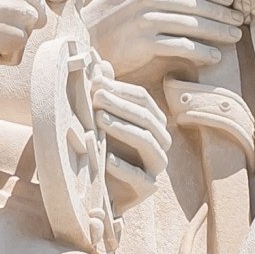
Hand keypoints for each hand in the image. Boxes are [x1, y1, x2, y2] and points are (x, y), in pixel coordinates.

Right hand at [84, 0, 240, 80]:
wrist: (85, 40)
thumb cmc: (114, 16)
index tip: (234, 0)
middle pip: (197, 2)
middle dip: (223, 11)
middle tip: (242, 19)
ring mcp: (146, 18)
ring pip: (193, 23)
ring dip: (219, 31)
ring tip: (235, 38)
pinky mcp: (144, 42)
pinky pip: (182, 45)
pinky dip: (202, 51)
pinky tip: (215, 57)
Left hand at [93, 76, 171, 197]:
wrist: (95, 190)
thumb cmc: (100, 149)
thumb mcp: (99, 120)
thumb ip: (103, 94)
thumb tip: (100, 63)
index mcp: (152, 122)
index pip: (143, 99)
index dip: (120, 89)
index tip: (95, 83)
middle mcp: (159, 142)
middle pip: (147, 118)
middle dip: (121, 105)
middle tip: (96, 97)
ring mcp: (155, 166)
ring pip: (148, 143)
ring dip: (123, 129)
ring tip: (99, 120)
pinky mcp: (148, 189)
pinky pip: (141, 178)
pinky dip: (123, 168)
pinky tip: (106, 159)